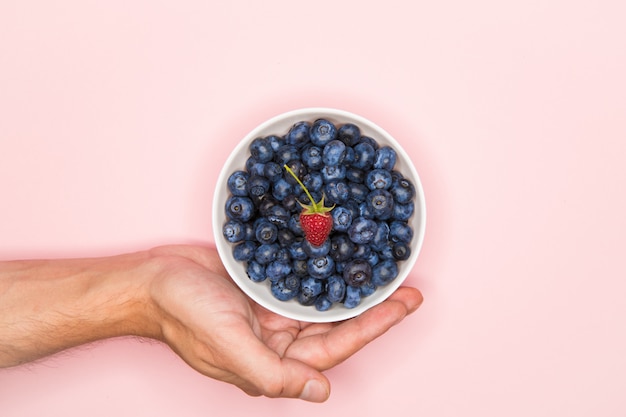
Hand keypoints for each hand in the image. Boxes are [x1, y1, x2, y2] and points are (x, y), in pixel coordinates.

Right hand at [147, 245, 422, 401]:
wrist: (152, 280)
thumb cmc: (184, 315)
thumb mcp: (228, 345)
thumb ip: (272, 373)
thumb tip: (320, 394)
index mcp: (274, 362)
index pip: (336, 348)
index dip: (374, 326)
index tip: (406, 303)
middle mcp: (279, 340)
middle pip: (338, 326)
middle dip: (374, 308)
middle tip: (408, 286)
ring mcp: (272, 313)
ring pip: (324, 304)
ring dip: (354, 290)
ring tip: (386, 272)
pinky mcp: (264, 289)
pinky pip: (303, 282)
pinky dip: (325, 273)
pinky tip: (344, 258)